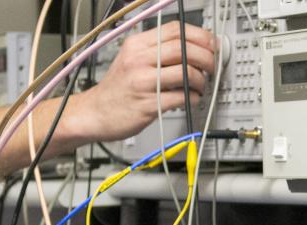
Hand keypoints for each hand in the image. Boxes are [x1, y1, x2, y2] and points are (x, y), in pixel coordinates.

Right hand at [72, 22, 217, 141]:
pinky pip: (181, 97)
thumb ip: (159, 50)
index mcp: (137, 45)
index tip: (211, 45)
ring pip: (185, 72)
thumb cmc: (118, 88)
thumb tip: (195, 47)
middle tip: (212, 66)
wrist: (95, 113)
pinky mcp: (148, 105)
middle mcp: (138, 60)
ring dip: (201, 80)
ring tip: (200, 85)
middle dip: (206, 57)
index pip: (175, 30)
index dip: (200, 36)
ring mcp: (142, 82)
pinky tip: (191, 99)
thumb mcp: (132, 58)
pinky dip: (194, 98)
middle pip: (183, 49)